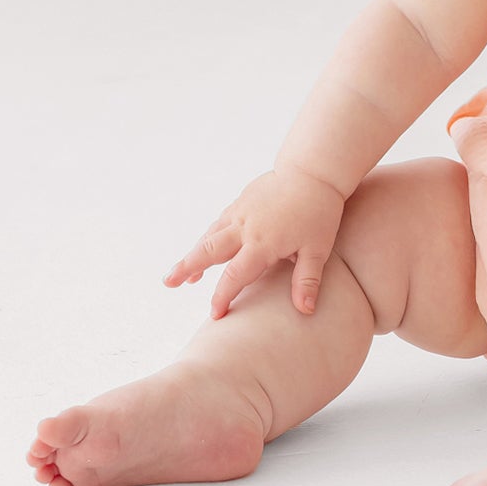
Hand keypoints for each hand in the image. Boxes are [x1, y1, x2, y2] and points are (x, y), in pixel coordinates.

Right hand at [163, 165, 345, 319]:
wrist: (313, 170)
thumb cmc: (319, 210)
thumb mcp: (317, 248)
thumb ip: (307, 280)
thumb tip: (305, 311)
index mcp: (262, 243)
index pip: (235, 276)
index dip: (223, 297)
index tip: (215, 315)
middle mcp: (245, 227)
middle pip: (209, 251)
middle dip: (187, 268)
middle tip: (168, 283)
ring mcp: (242, 211)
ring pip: (211, 235)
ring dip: (194, 253)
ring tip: (180, 273)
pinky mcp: (243, 200)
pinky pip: (220, 221)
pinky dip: (209, 236)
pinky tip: (206, 245)